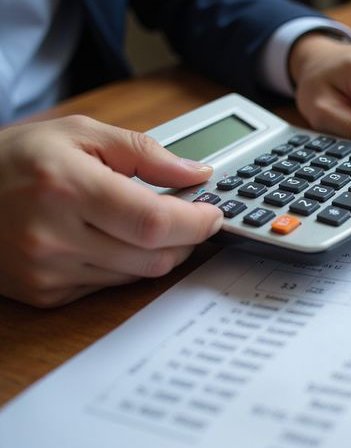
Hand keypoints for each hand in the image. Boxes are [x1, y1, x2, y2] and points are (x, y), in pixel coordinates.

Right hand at [0, 116, 222, 306]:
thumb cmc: (15, 158)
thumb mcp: (79, 133)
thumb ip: (145, 152)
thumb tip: (197, 173)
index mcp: (67, 187)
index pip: (155, 221)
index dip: (196, 222)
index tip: (214, 212)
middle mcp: (54, 236)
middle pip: (155, 256)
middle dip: (185, 239)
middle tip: (188, 217)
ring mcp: (48, 272)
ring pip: (138, 276)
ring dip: (156, 252)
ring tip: (142, 223)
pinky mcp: (45, 294)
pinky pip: (109, 286)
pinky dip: (124, 265)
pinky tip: (107, 240)